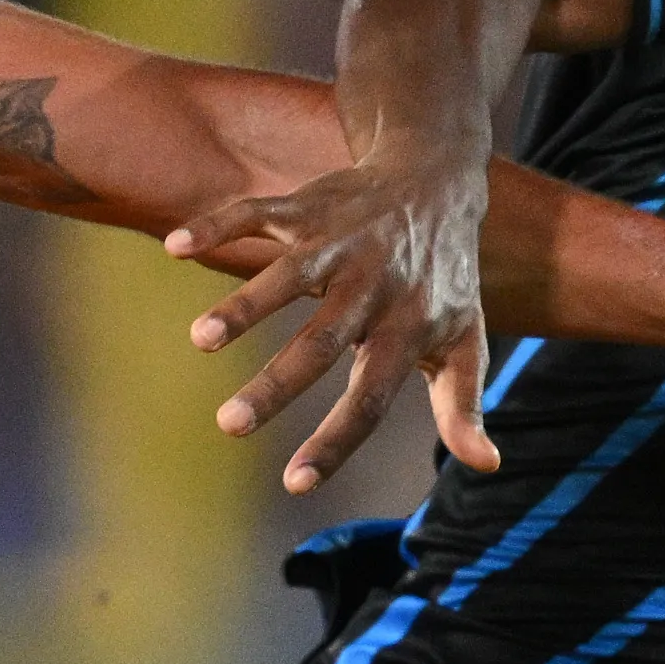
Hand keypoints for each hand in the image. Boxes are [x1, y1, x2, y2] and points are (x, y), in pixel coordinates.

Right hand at [164, 148, 505, 491]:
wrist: (438, 180)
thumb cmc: (442, 278)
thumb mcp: (465, 340)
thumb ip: (464, 404)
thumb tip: (489, 464)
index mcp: (407, 330)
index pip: (372, 397)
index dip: (337, 440)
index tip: (295, 483)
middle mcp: (373, 288)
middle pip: (322, 343)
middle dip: (276, 384)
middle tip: (228, 426)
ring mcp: (339, 244)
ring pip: (289, 277)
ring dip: (244, 305)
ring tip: (199, 339)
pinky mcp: (310, 207)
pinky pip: (260, 212)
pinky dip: (217, 224)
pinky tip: (175, 247)